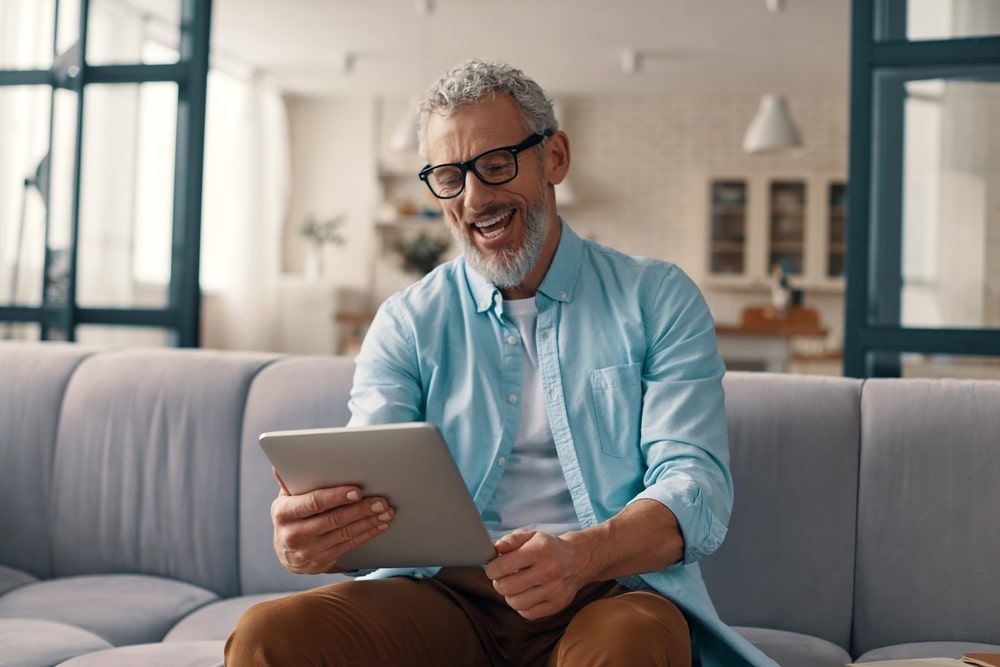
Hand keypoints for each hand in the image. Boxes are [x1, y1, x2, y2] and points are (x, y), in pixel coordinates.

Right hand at [270, 467, 394, 573]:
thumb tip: (280, 465)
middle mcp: (293, 534)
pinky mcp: (323, 562)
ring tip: (386, 511)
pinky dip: (368, 533)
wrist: (286, 553)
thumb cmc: (291, 515)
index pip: (313, 503)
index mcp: (283, 513)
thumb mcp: (286, 498)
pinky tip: (380, 524)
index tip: (357, 491)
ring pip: (345, 534)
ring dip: (369, 522)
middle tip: (381, 501)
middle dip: (360, 509)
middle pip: (333, 520)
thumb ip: (290, 481)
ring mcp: (308, 551)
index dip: (336, 497)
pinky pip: (350, 545)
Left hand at [484, 529, 589, 619]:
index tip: (493, 569)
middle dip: (499, 583)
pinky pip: (528, 613)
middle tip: (503, 578)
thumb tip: (495, 549)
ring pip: (516, 603)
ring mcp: (555, 589)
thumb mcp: (531, 535)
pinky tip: (527, 595)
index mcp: (539, 550)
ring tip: (515, 587)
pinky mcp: (558, 604)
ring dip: (510, 596)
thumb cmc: (548, 548)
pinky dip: (522, 606)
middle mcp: (548, 570)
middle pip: (506, 587)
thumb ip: (511, 540)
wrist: (578, 559)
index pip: (503, 566)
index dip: (491, 569)